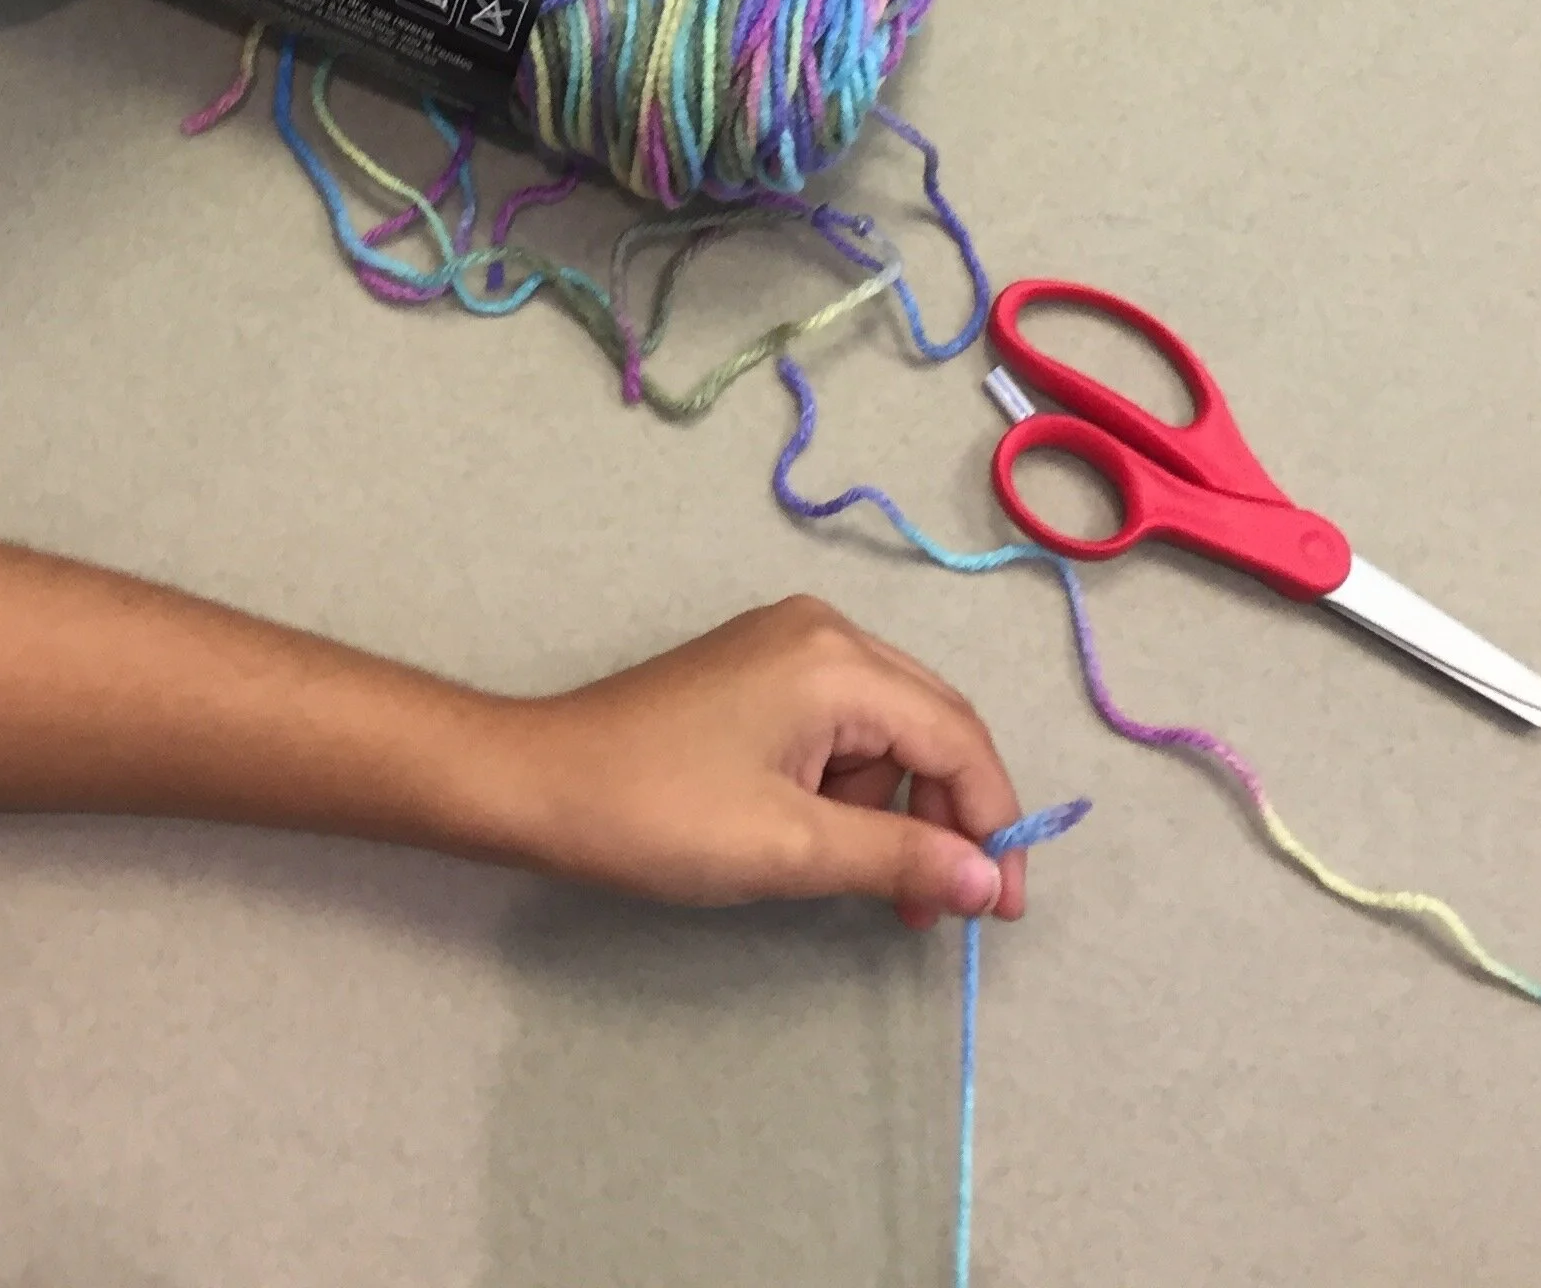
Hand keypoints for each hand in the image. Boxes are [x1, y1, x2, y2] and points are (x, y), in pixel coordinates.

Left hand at [503, 594, 1036, 929]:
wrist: (539, 783)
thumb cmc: (662, 814)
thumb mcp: (790, 847)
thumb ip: (900, 859)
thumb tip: (987, 881)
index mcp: (840, 660)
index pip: (957, 737)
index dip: (994, 823)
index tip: (1000, 908)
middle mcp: (826, 631)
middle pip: (933, 723)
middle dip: (954, 816)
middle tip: (955, 907)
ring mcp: (789, 643)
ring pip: (890, 728)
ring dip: (901, 808)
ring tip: (878, 887)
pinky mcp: (760, 670)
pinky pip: (844, 724)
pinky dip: (856, 788)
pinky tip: (834, 842)